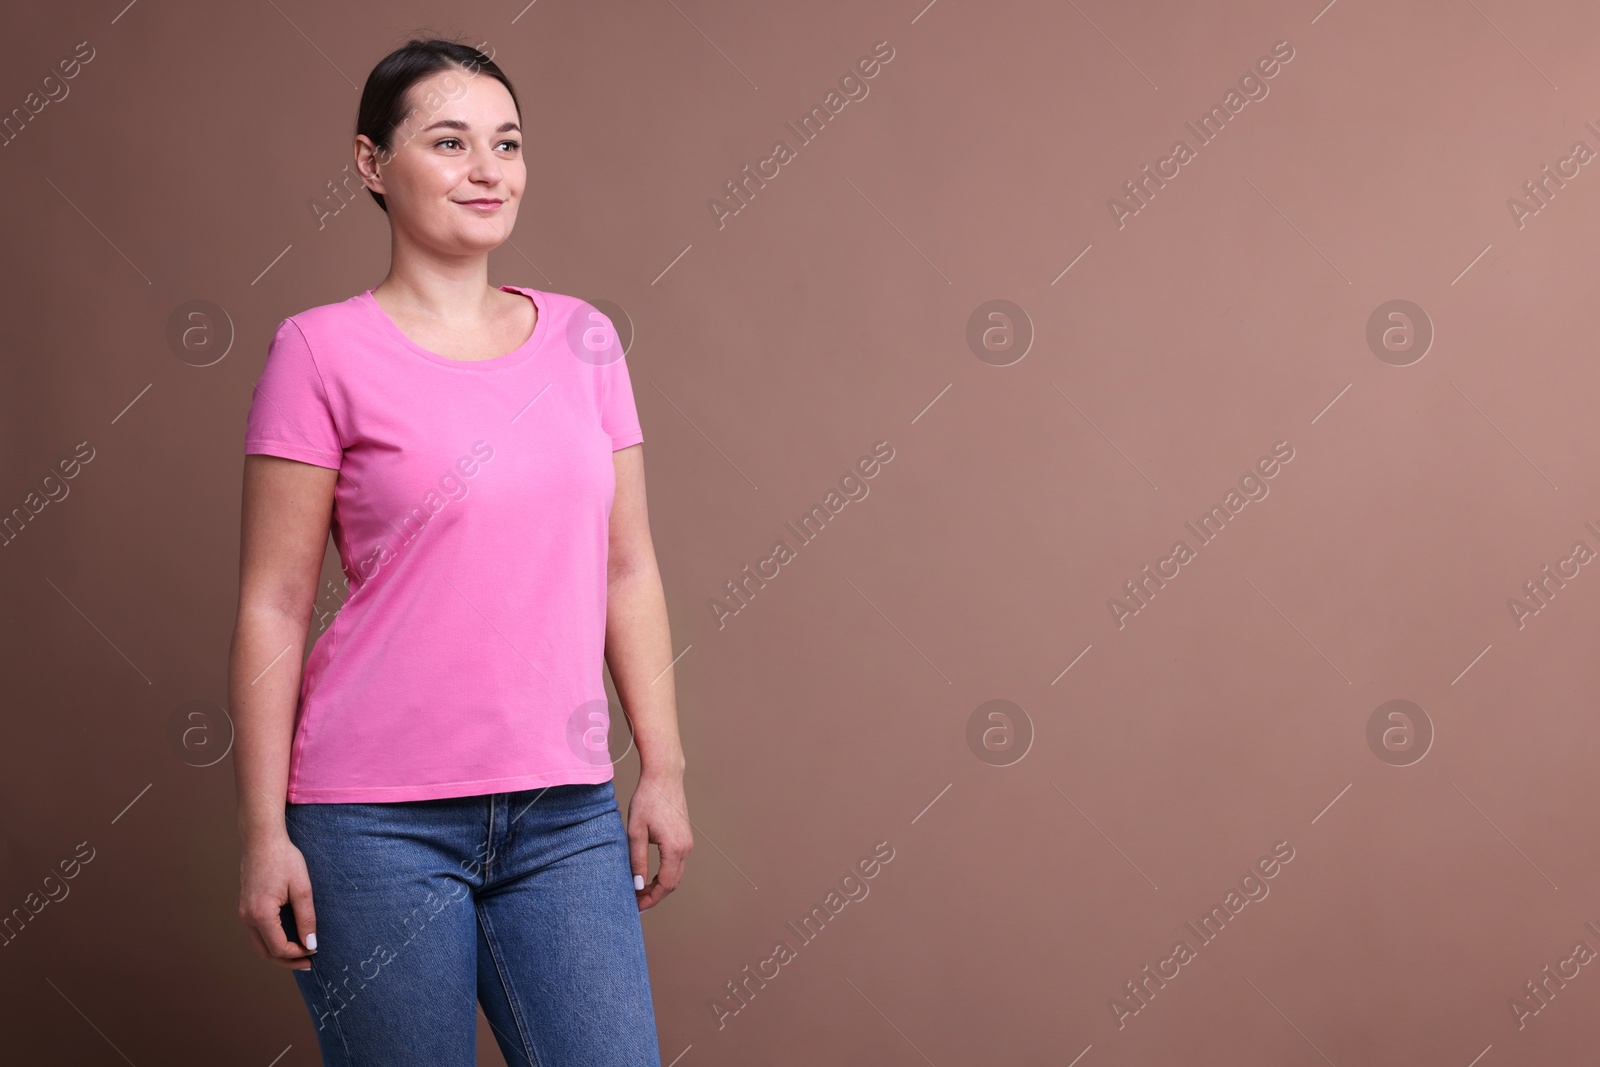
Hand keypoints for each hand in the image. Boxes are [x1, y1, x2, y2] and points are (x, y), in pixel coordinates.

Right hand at [238, 830, 317, 970]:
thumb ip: (306, 918)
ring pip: (258, 945)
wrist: (262, 839)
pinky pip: (256, 933)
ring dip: (278, 953)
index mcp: (261, 914)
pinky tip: (287, 938)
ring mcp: (242, 913)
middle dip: (287, 961)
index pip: (278, 948)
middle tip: (309, 963)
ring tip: (299, 954)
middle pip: (265, 952)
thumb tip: (310, 944)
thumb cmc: (284, 859)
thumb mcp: (301, 888)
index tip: (315, 950)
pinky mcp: (244, 907)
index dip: (298, 954)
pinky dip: (270, 941)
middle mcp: (247, 917)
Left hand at [628, 770, 691, 910]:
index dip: (651, 898)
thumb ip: (637, 860)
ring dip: (660, 886)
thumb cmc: (648, 800)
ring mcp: (688, 843)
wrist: (664, 777)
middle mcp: (686, 848)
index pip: (665, 885)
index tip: (635, 905)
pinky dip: (665, 874)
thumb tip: (638, 886)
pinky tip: (650, 876)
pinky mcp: (685, 838)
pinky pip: (677, 864)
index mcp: (674, 848)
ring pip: (676, 875)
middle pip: (673, 883)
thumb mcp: (636, 832)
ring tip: (640, 890)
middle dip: (655, 895)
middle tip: (635, 901)